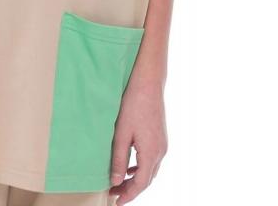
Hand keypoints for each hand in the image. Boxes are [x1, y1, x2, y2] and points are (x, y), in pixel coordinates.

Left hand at [108, 79, 167, 203]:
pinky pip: (152, 159)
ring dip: (136, 178)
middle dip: (131, 189)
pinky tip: (131, 166)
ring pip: (150, 170)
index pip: (141, 184)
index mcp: (152, 153)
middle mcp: (161, 151)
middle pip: (147, 179)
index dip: (129, 195)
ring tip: (120, 182)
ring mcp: (163, 144)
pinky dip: (141, 167)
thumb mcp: (121, 134)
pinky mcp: (160, 137)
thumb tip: (116, 181)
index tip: (117, 202)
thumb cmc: (133, 105)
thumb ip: (118, 159)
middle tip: (114, 193)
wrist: (148, 83)